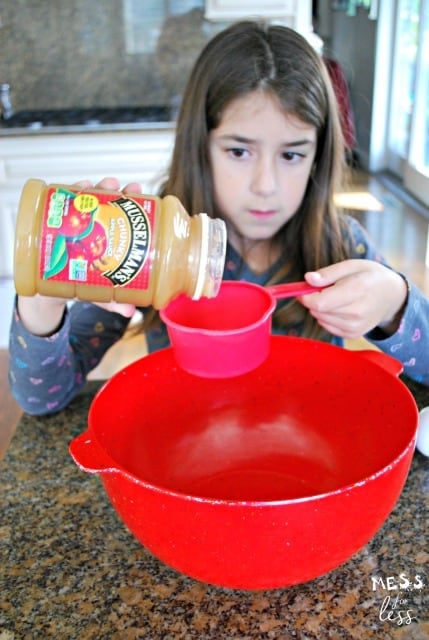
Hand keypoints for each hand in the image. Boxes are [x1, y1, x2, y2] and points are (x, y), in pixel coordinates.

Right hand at [17, 177, 140, 335]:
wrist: (49, 290)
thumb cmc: (81, 284)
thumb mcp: (99, 293)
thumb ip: (113, 301)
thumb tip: (129, 311)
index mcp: (110, 238)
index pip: (123, 215)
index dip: (133, 202)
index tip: (140, 193)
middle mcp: (95, 225)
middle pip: (108, 202)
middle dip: (118, 191)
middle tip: (126, 189)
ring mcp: (76, 223)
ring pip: (88, 199)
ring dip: (98, 188)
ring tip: (107, 185)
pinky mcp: (57, 225)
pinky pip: (64, 204)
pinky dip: (71, 192)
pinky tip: (79, 187)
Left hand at [300, 259, 407, 338]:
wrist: (391, 296)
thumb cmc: (370, 277)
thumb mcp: (352, 266)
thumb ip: (328, 273)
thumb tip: (308, 279)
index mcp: (356, 291)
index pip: (319, 303)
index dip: (305, 296)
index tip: (303, 289)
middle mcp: (356, 312)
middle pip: (318, 311)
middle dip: (314, 300)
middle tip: (324, 289)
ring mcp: (355, 326)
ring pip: (320, 319)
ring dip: (321, 308)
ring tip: (336, 297)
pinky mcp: (352, 334)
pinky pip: (327, 326)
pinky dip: (327, 317)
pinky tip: (339, 308)